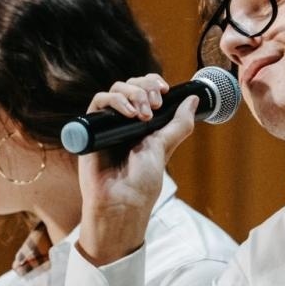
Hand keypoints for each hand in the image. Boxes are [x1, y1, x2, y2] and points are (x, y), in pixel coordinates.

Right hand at [76, 74, 198, 263]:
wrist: (122, 202)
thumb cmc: (142, 182)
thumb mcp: (165, 147)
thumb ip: (179, 123)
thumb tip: (193, 99)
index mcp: (142, 123)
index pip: (144, 89)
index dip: (153, 83)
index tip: (165, 90)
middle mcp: (124, 120)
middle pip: (130, 85)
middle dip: (145, 88)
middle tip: (155, 104)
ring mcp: (107, 124)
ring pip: (115, 90)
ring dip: (133, 94)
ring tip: (143, 114)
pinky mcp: (91, 129)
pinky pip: (98, 103)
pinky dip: (114, 101)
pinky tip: (128, 112)